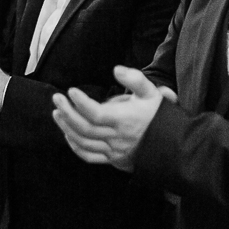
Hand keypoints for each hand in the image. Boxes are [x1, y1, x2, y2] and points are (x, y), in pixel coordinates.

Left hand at [50, 66, 175, 170]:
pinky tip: (67, 134)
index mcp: (125, 120)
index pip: (96, 114)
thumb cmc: (158, 116)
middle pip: (85, 128)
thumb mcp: (152, 92)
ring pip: (83, 142)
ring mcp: (113, 150)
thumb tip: (116, 69)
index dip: (81, 103)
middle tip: (57, 99)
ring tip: (57, 112)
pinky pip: (88, 156)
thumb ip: (135, 79)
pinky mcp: (112, 159)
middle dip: (67, 113)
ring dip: (66, 128)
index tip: (71, 90)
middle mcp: (117, 137)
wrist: (171, 144)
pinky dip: (74, 146)